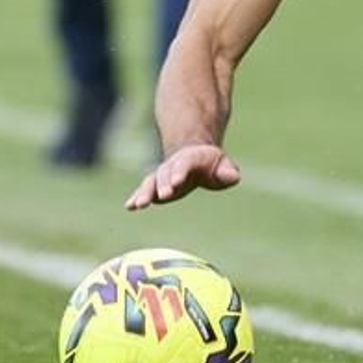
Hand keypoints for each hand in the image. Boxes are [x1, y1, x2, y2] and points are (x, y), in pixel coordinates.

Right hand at [125, 142, 240, 210]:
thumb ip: (227, 171)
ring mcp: (162, 175)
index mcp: (191, 159)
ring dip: (145, 193)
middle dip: (163, 184)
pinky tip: (129, 207)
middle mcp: (173, 166)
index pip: (185, 164)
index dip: (180, 172)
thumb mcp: (223, 165)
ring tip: (138, 205)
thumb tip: (232, 177)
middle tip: (162, 196)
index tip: (176, 183)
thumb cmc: (211, 164)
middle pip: (165, 173)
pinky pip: (144, 190)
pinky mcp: (155, 186)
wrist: (193, 155)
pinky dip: (136, 197)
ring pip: (151, 181)